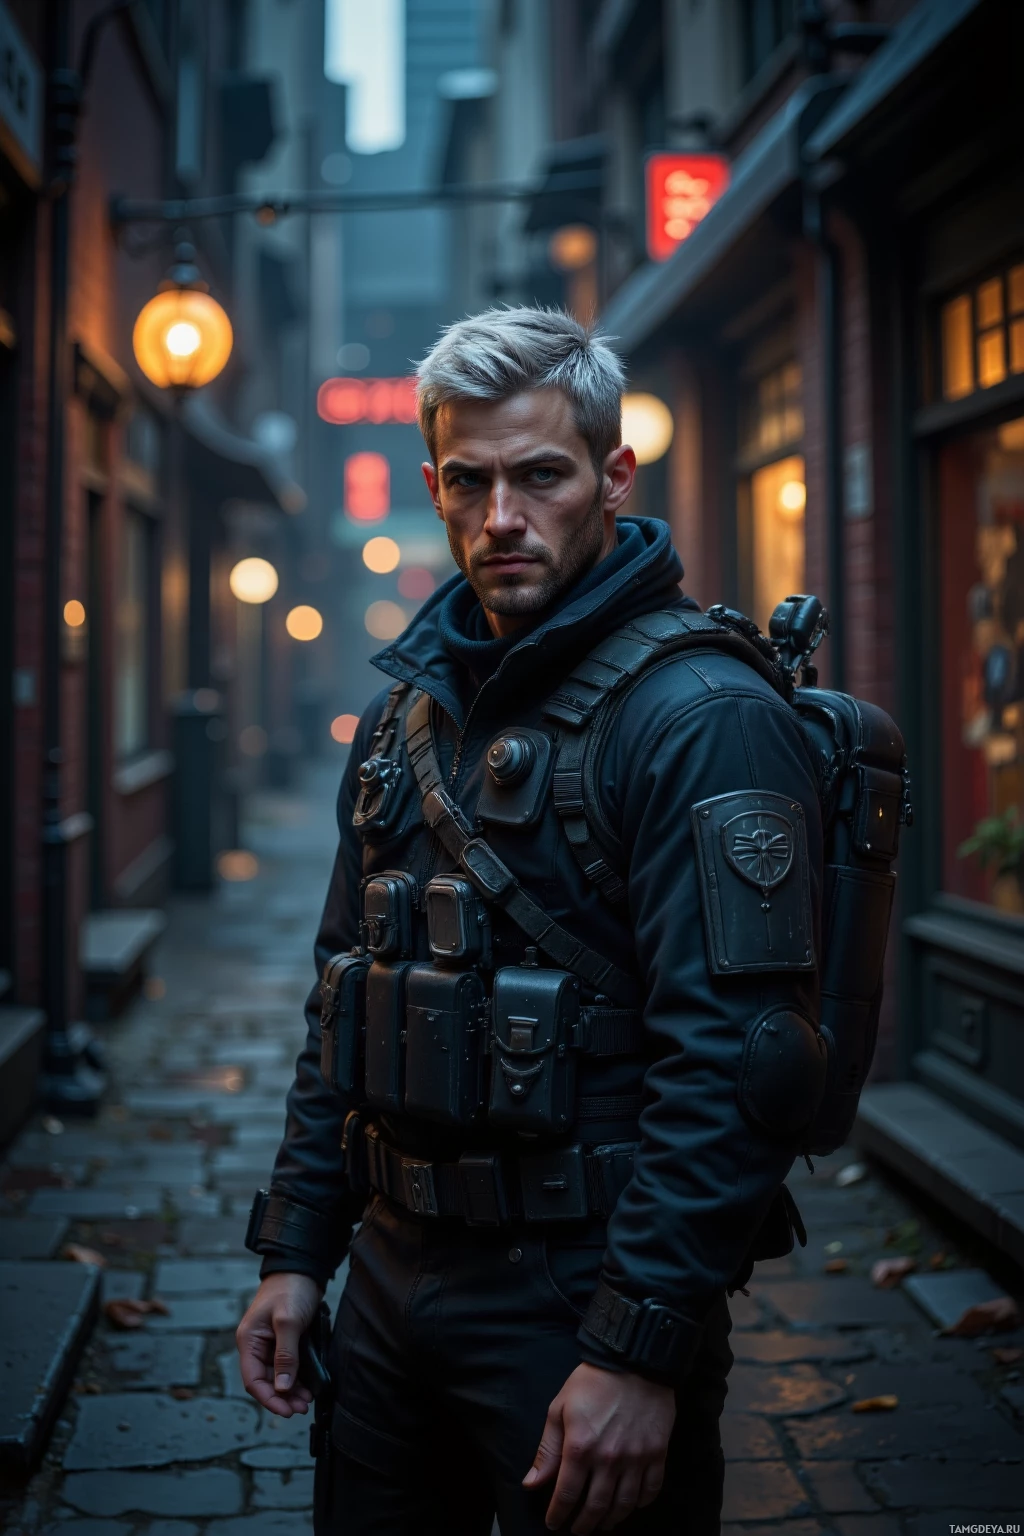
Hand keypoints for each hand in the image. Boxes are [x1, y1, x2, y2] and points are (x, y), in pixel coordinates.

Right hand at [236, 1272, 322, 1417]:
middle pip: (266, 1381)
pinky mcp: (285, 1341)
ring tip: (307, 1400)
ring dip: (291, 1390)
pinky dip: (297, 1378)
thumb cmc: (291, 1288)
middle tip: (302, 1407)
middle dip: (283, 1397)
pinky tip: (308, 1386)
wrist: (303, 1268)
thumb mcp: (288, 1321)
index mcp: (249, 1341)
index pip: (253, 1380)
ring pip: (278, 1376)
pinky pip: (288, 1366)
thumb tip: (282, 1387)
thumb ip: (285, 1355)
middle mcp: (257, 1345)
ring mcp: (270, 1344)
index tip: (286, 1411)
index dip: (268, 1398)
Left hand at [523, 1363, 675, 1531]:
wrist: (632, 1361)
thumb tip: (532, 1484)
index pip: (566, 1496)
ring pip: (624, 1505)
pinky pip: (651, 1490)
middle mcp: (609, 1459)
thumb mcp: (560, 1409)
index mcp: (581, 1447)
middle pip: (596, 1507)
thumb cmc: (592, 1383)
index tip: (554, 1523)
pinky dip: (640, 1504)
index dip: (558, 1515)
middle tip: (578, 1530)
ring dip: (611, 1520)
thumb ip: (548, 1450)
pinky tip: (631, 1504)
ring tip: (602, 1524)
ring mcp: (636, 1458)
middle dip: (584, 1525)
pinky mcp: (657, 1453)